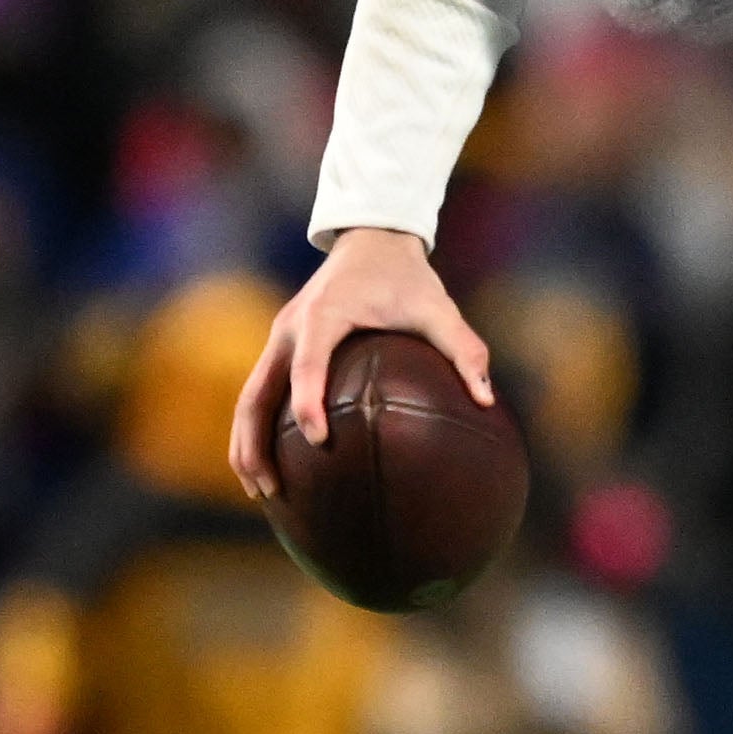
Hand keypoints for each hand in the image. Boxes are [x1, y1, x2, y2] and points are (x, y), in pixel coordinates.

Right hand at [231, 225, 493, 499]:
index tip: (318, 439)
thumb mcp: (440, 307)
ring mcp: (280, 339)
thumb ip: (464, 349)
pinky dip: (261, 431)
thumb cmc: (407, 277)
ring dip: (246, 446)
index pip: (308, 363)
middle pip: (256, 393)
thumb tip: (486, 399)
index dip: (308, 401)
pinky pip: (261, 394)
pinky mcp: (282, 348)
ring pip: (249, 399)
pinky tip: (278, 468)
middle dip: (255, 444)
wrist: (370, 240)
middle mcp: (291, 328)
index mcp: (324, 315)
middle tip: (269, 491)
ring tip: (262, 493)